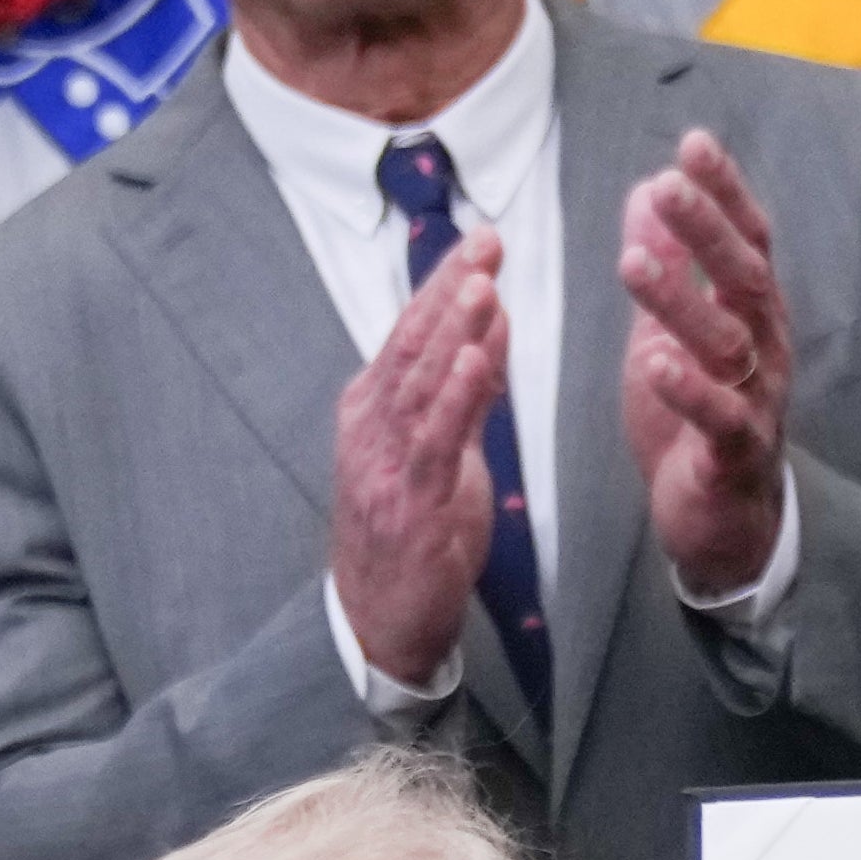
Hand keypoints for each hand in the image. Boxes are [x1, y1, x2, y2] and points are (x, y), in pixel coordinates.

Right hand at [330, 229, 508, 686]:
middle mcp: (372, 424)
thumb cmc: (416, 533)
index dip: (447, 283)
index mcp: (375, 407)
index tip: (483, 241)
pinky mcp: (408, 500)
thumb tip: (488, 330)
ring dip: (451, 331)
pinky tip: (471, 360)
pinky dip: (453, 396)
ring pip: (419, 383)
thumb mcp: (446, 453)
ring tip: (482, 284)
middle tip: (487, 241)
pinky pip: (434, 440)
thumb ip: (466, 394)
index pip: (413, 331)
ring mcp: (384, 460)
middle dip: (450, 289)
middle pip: (412, 344)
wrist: (382, 618)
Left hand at [620, 131, 791, 599]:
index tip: (693, 143)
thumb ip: (665, 265)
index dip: (725, 193)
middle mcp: (766, 350)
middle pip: (746, 280)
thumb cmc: (695, 417)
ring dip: (681, 303)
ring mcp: (756, 402)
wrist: (723, 520)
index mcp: (752, 314)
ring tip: (633, 265)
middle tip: (669, 184)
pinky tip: (654, 362)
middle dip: (708, 232)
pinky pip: (718, 419)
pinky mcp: (735, 455)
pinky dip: (688, 391)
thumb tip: (649, 188)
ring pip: (728, 344)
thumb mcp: (669, 330)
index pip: (747, 240)